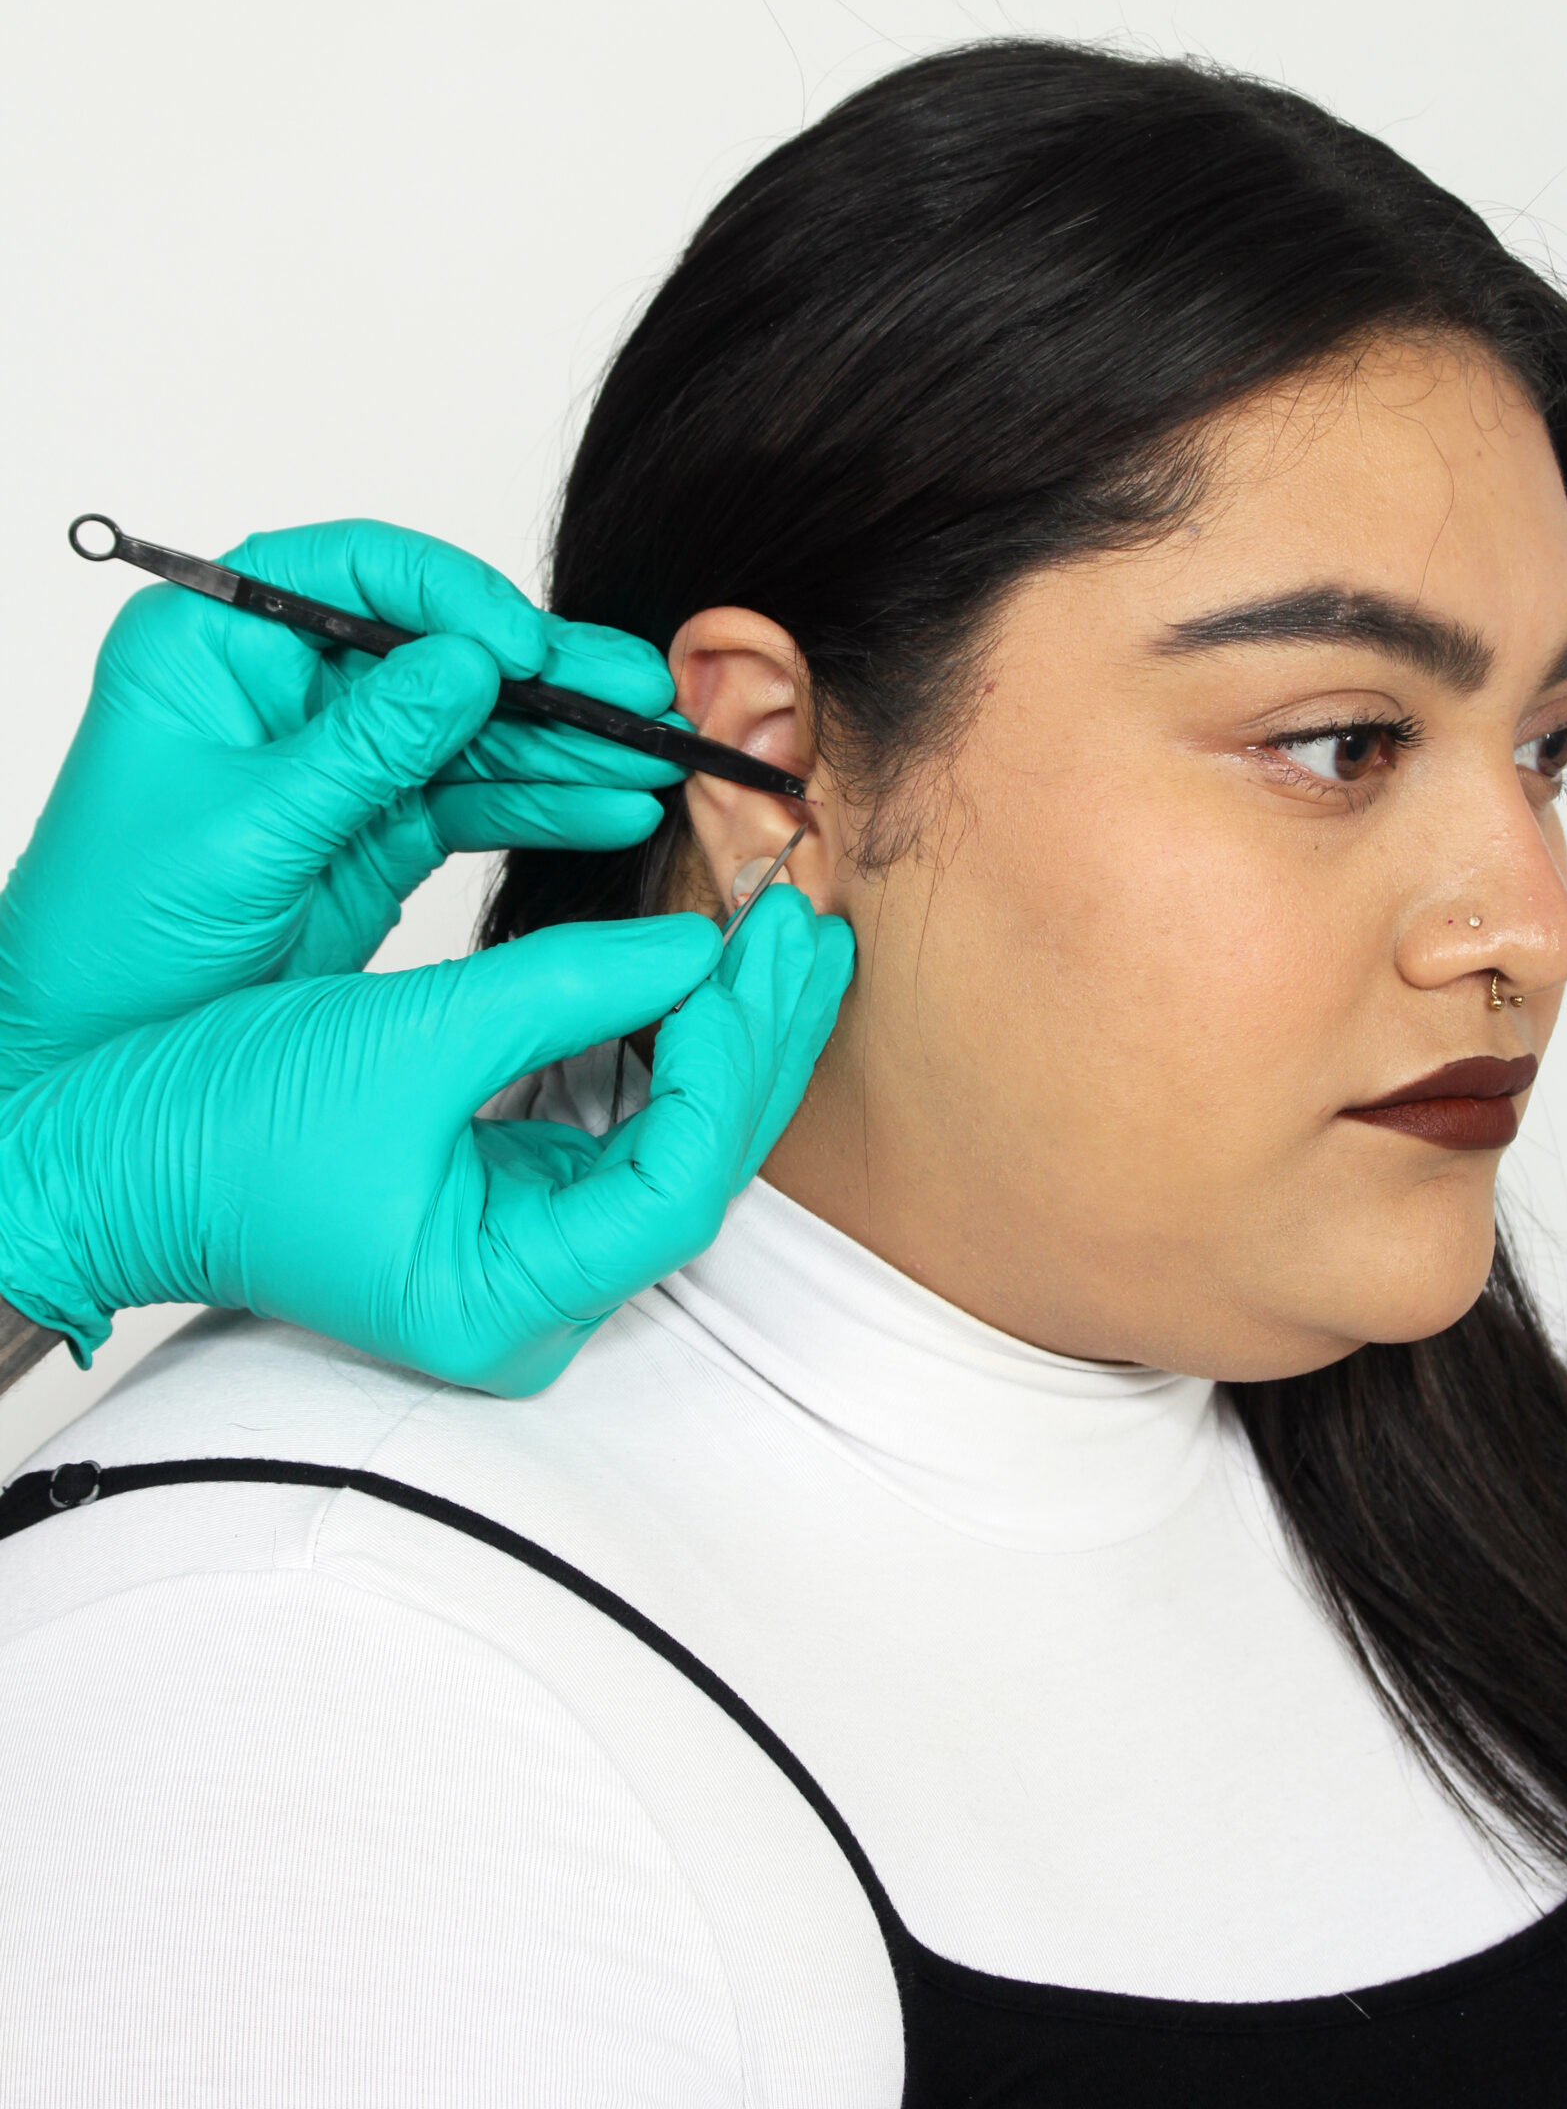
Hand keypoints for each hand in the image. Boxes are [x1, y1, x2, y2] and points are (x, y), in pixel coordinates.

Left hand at [0, 520, 685, 1090]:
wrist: (80, 1062)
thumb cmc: (109, 938)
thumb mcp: (245, 831)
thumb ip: (363, 746)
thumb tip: (467, 662)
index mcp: (216, 646)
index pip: (357, 571)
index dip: (454, 598)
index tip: (523, 651)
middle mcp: (282, 686)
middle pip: (437, 648)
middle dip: (544, 677)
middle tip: (641, 694)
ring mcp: (335, 758)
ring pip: (472, 728)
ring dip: (566, 747)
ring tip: (655, 759)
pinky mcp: (372, 830)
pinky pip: (473, 800)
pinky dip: (543, 808)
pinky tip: (610, 810)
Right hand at [0, 889, 853, 1393]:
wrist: (103, 1153)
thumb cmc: (218, 1126)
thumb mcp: (406, 1038)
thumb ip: (562, 992)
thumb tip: (696, 945)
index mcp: (502, 1301)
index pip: (678, 1187)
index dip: (729, 1060)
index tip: (752, 947)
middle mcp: (529, 1299)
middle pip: (697, 1169)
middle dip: (755, 1042)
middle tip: (805, 923)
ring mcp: (521, 1254)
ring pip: (672, 1146)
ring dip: (727, 1039)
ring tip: (782, 937)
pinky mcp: (502, 1202)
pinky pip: (618, 1125)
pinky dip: (662, 1045)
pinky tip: (700, 974)